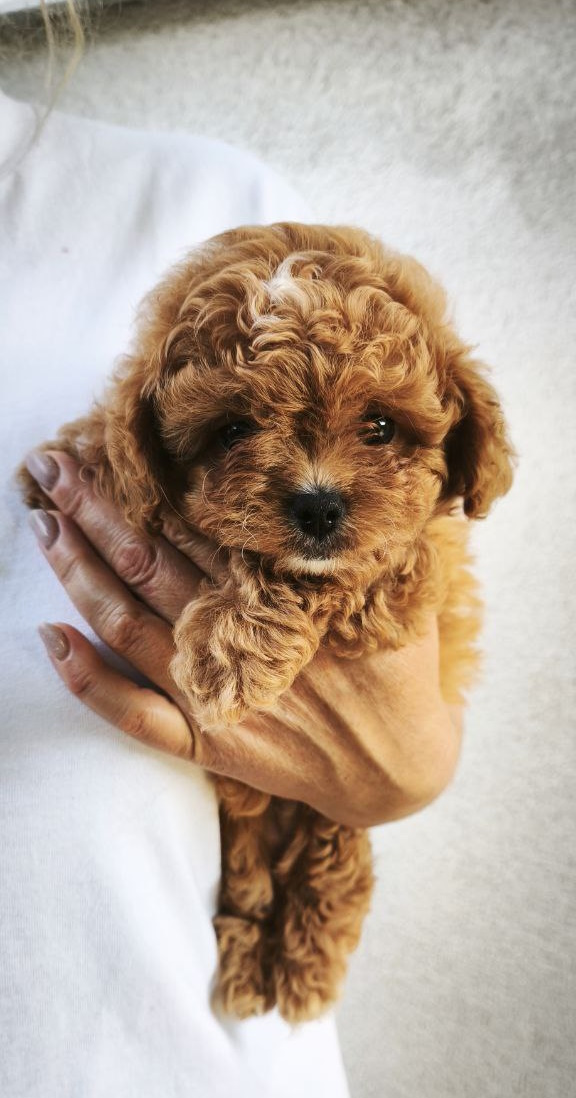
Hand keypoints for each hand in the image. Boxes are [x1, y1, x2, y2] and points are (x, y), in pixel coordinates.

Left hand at [25, 450, 462, 827]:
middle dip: (96, 512)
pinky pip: (134, 715)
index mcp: (285, 595)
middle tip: (51, 466)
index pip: (198, 526)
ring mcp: (217, 694)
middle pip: (150, 562)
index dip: (148, 485)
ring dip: (80, 573)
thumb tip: (401, 476)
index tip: (106, 443)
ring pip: (129, 624)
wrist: (397, 771)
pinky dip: (89, 681)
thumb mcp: (408, 593)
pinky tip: (50, 639)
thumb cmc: (400, 672)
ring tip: (43, 524)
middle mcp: (241, 637)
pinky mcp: (208, 743)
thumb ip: (392, 536)